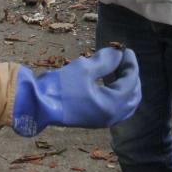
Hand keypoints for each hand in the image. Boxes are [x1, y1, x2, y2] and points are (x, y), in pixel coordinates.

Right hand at [12, 47, 140, 136]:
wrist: (38, 106)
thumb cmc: (61, 86)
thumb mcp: (85, 68)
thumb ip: (106, 61)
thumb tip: (119, 54)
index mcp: (112, 104)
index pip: (130, 82)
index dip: (131, 64)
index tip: (126, 50)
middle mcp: (112, 116)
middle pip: (133, 95)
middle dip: (132, 76)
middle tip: (124, 60)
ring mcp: (104, 121)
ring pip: (126, 104)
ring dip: (126, 86)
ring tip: (117, 69)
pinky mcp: (95, 120)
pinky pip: (116, 108)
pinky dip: (118, 94)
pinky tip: (109, 81)